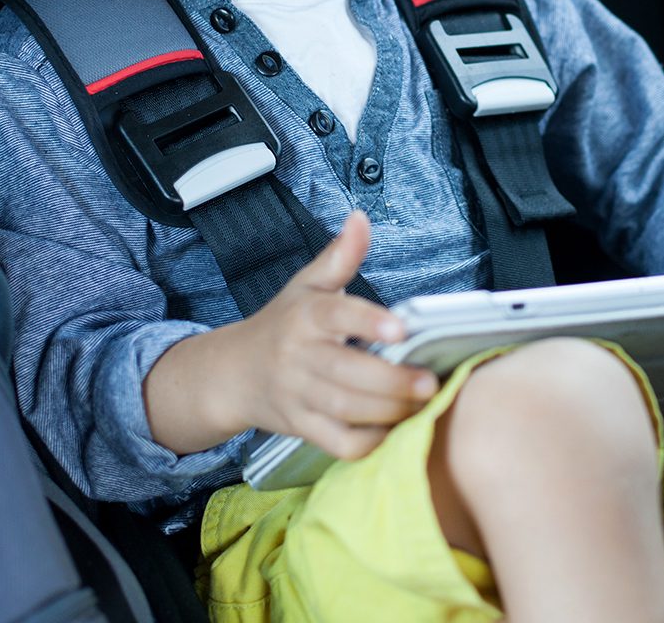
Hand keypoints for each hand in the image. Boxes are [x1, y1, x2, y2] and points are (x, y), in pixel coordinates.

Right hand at [229, 210, 438, 459]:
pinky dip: (368, 443)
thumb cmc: (282, 323)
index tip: (401, 329)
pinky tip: (396, 430)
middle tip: (430, 381)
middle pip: (347, 374)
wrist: (233, 373)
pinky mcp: (302, 429)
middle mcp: (300, 357)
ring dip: (388, 412)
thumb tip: (361, 218)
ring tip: (425, 404)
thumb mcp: (308, 283)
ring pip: (345, 411)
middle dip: (392, 381)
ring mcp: (299, 396)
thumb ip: (341, 255)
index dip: (369, 321)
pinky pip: (337, 444)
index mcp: (306, 316)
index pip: (337, 315)